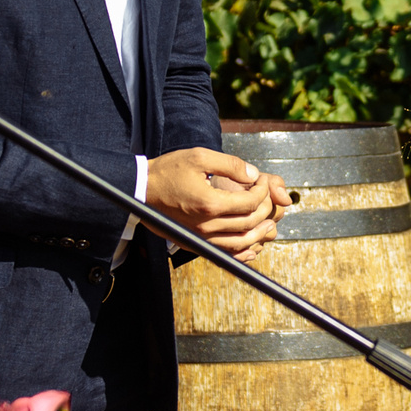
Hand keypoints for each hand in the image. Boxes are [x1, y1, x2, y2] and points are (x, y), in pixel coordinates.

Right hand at [147, 148, 287, 259]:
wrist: (141, 189)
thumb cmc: (168, 171)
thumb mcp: (200, 157)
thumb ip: (230, 165)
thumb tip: (253, 175)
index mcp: (210, 203)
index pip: (249, 203)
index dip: (262, 192)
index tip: (262, 182)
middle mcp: (206, 225)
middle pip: (248, 223)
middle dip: (264, 210)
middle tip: (267, 199)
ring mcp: (200, 237)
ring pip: (240, 243)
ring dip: (259, 234)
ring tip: (268, 224)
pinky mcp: (195, 243)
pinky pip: (225, 253)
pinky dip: (242, 251)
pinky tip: (251, 246)